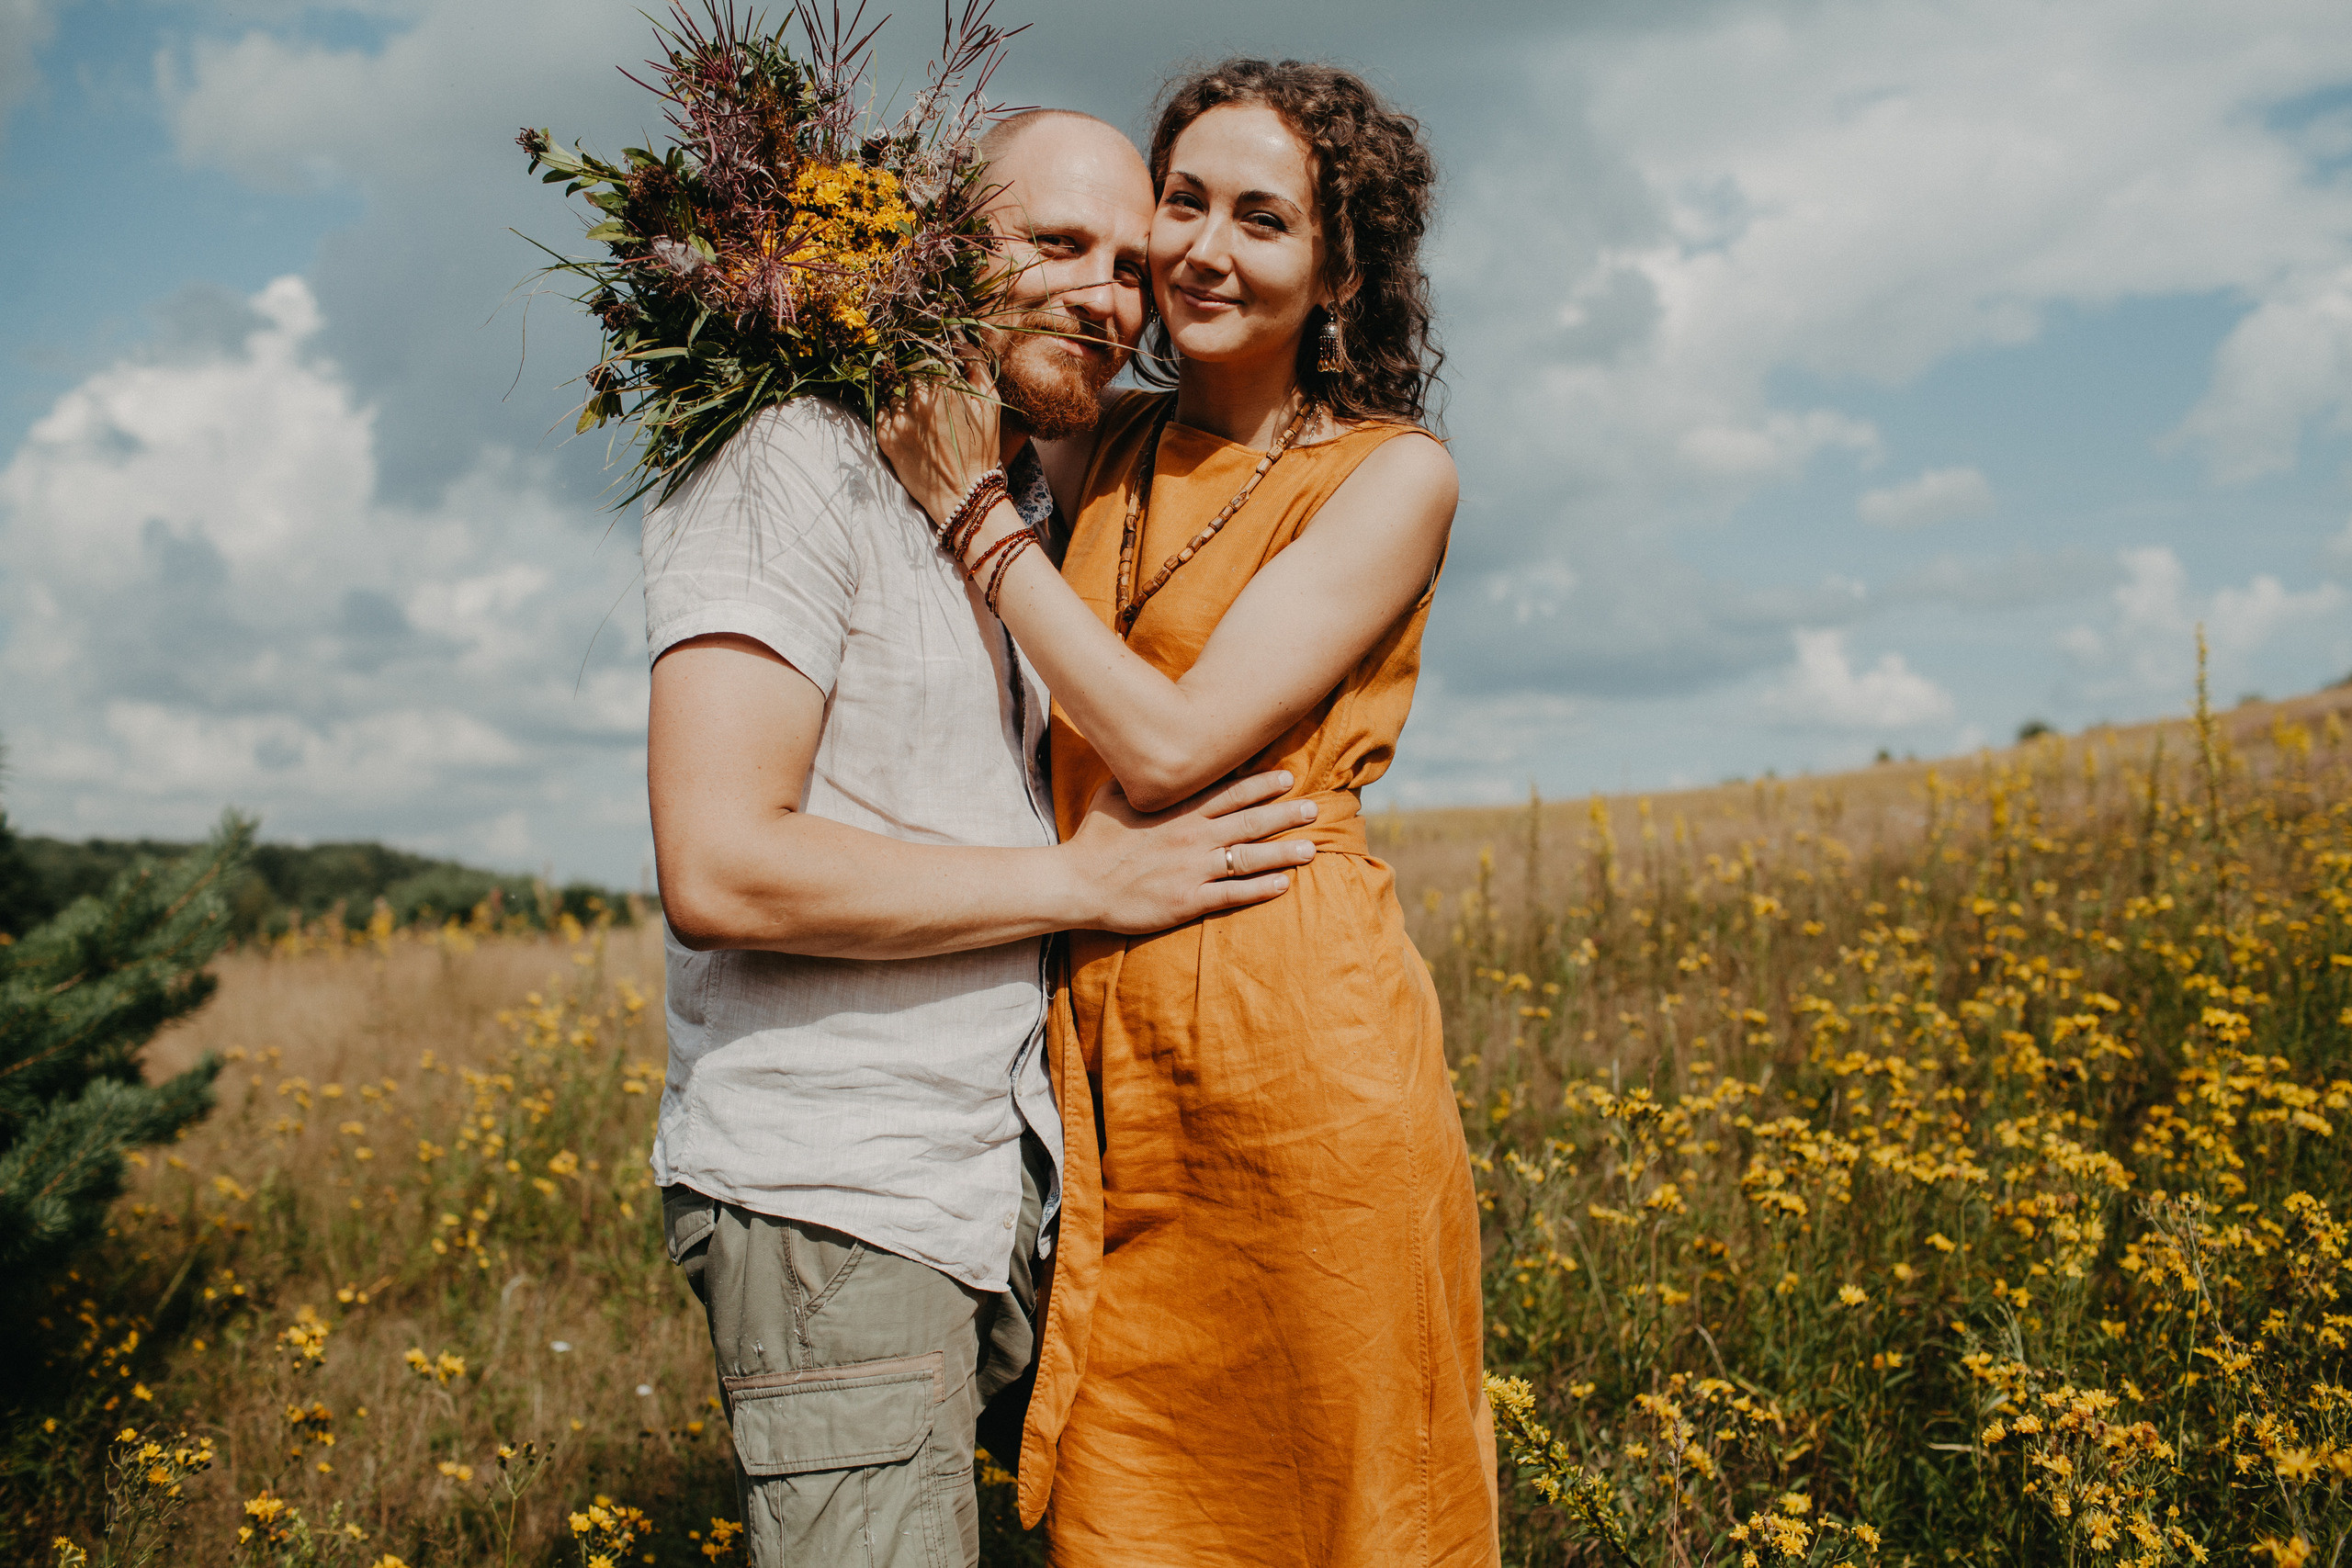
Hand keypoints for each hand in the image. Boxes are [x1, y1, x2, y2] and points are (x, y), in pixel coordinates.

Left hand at [875, 358, 1004, 525]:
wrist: (963, 495)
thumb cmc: (981, 449)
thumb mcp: (990, 406)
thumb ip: (976, 367)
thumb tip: (960, 342)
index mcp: (944, 386)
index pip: (928, 353)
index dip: (931, 357)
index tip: (934, 362)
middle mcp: (917, 398)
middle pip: (907, 369)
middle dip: (916, 374)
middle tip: (926, 388)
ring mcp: (898, 418)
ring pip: (893, 388)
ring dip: (902, 393)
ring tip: (917, 411)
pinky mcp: (885, 436)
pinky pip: (881, 410)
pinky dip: (891, 411)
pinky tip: (907, 422)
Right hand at [1061, 770, 1318, 933]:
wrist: (1078, 883)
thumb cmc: (1095, 838)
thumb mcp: (1114, 794)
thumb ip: (1142, 780)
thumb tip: (1149, 758)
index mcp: (1177, 810)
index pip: (1229, 792)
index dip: (1262, 784)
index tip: (1287, 778)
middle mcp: (1192, 836)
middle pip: (1249, 821)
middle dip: (1285, 814)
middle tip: (1315, 809)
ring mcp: (1192, 869)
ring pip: (1249, 858)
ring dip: (1283, 853)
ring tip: (1311, 849)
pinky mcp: (1188, 900)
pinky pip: (1232, 894)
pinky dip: (1260, 889)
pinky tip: (1283, 885)